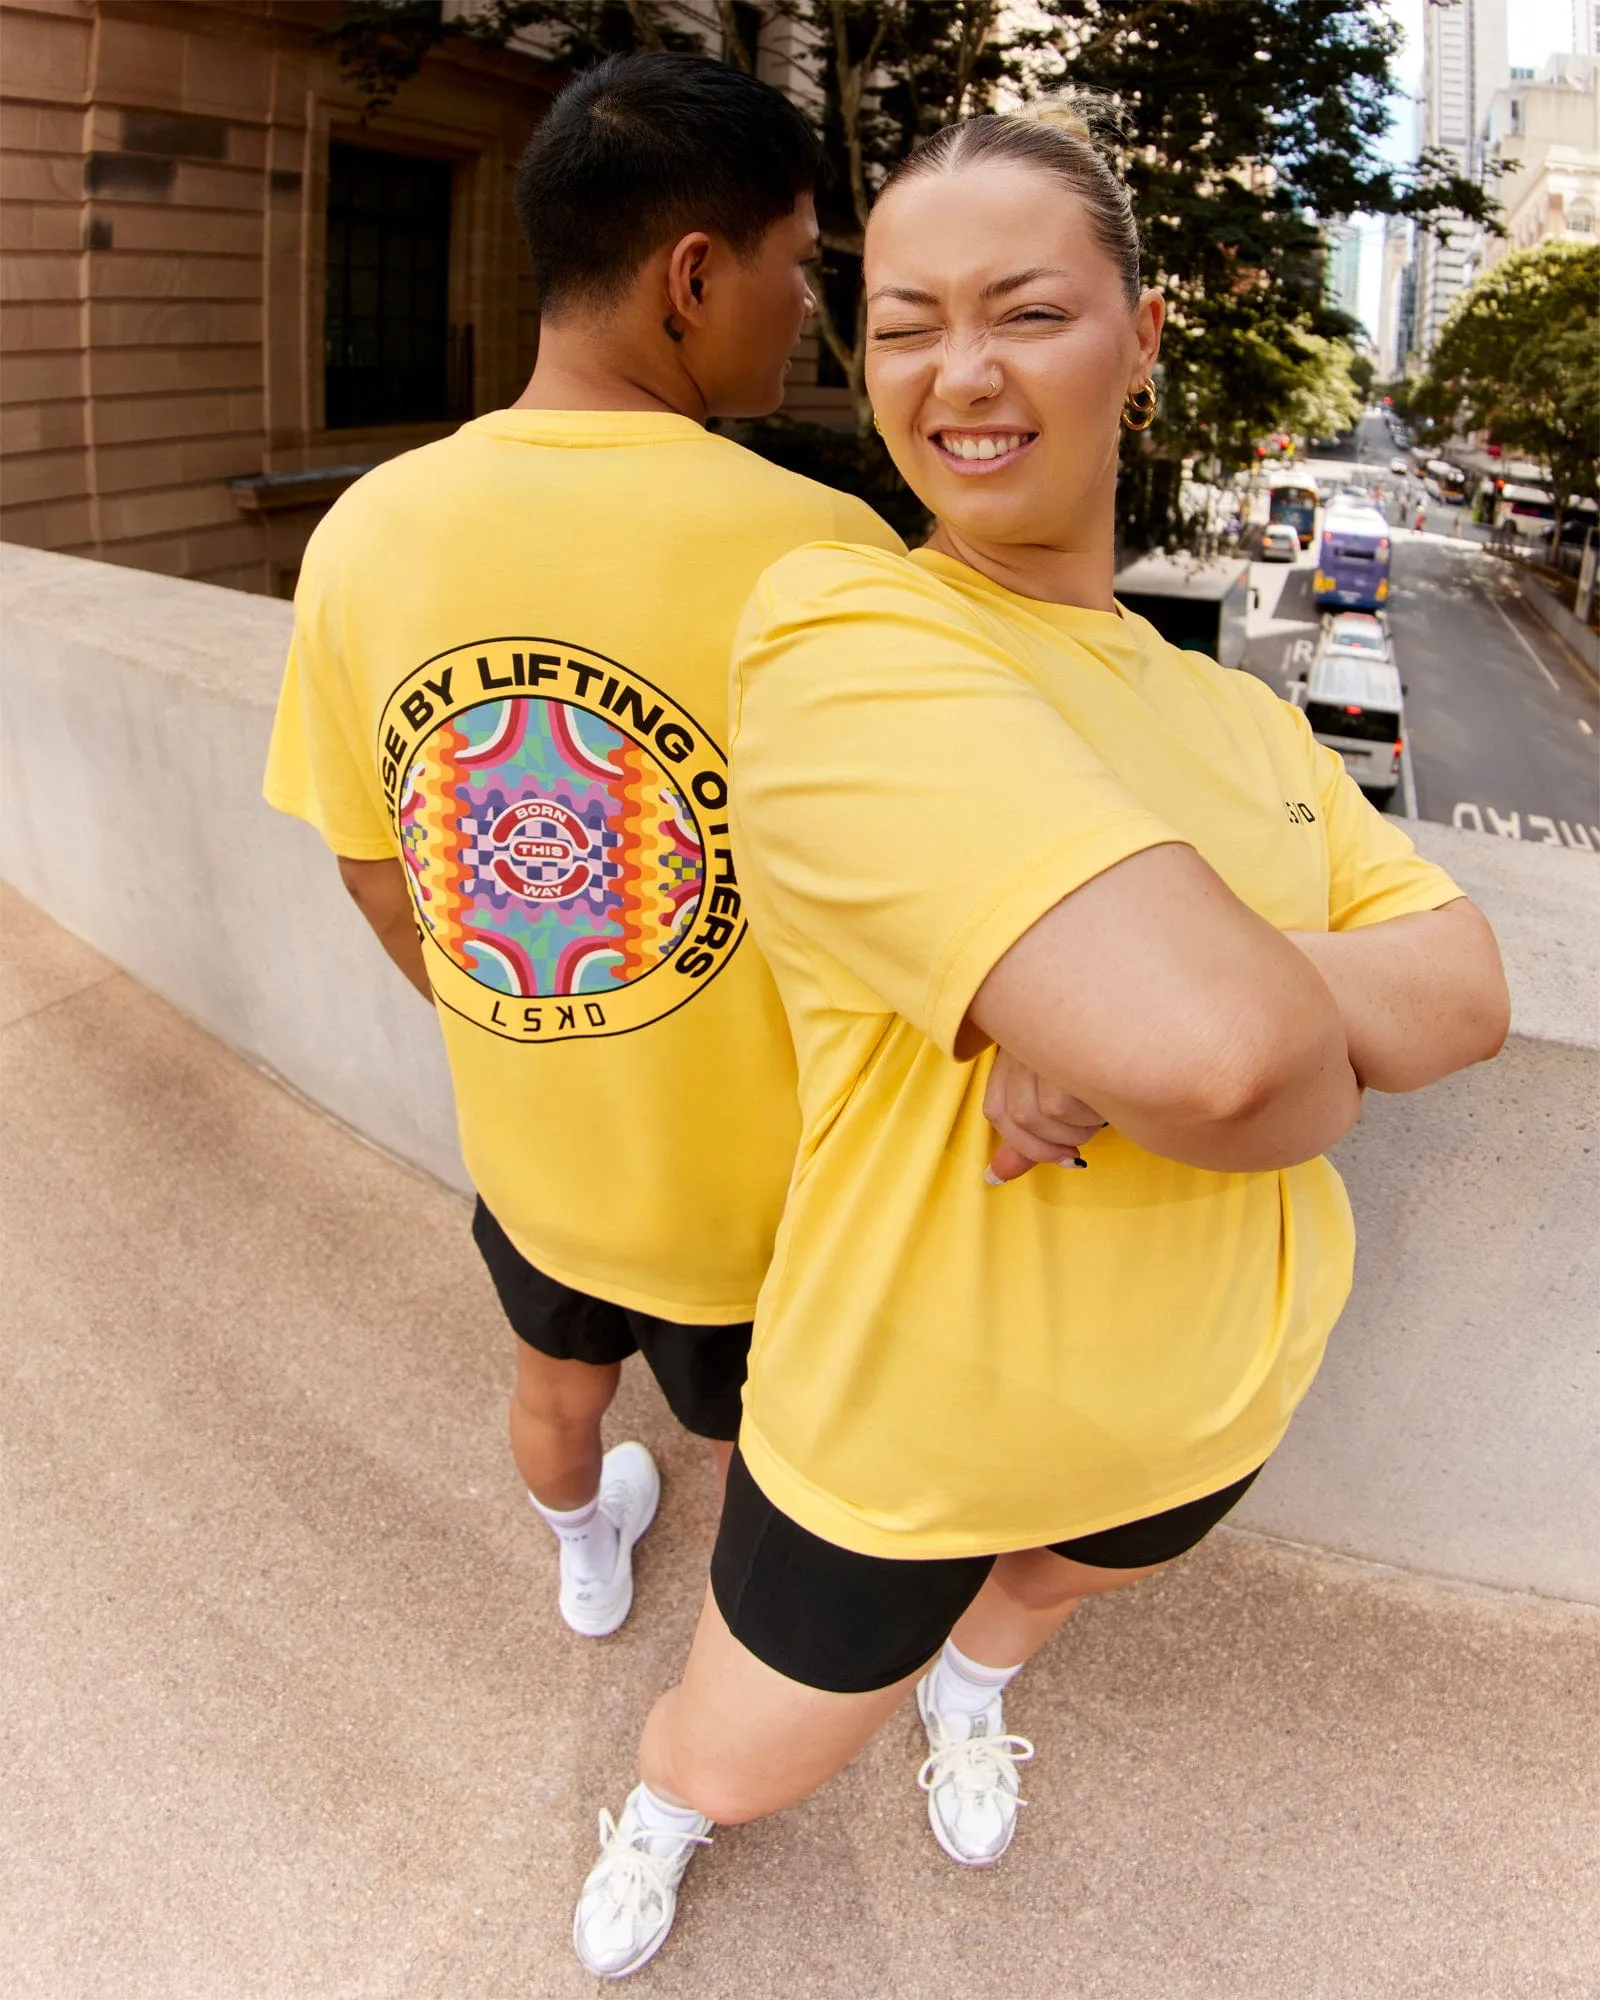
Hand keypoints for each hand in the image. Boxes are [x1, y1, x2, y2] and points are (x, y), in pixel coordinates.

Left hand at [983, 1047, 1107, 1185]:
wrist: (1150, 1030)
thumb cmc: (1108, 1068)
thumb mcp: (1063, 1105)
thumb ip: (1029, 1141)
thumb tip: (994, 1177)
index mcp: (1014, 1049)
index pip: (995, 1110)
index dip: (1025, 1145)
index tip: (1063, 1157)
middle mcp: (1022, 1040)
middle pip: (1018, 1116)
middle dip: (1054, 1145)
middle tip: (1082, 1143)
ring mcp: (1042, 1040)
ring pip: (1044, 1113)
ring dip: (1078, 1130)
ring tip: (1101, 1110)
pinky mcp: (1064, 1046)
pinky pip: (1062, 1106)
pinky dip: (1089, 1116)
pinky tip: (1111, 1098)